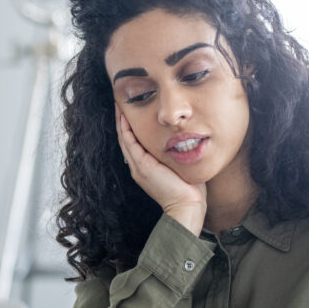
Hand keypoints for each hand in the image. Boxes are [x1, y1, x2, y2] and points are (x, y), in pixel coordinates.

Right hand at [116, 105, 206, 234]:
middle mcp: (138, 166)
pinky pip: (129, 142)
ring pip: (125, 138)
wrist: (186, 205)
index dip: (131, 126)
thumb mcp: (181, 166)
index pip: (135, 142)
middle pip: (126, 138)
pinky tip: (124, 116)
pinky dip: (125, 128)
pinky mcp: (141, 165)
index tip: (131, 111)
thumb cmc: (189, 189)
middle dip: (123, 120)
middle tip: (120, 102)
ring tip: (119, 104)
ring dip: (121, 121)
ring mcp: (138, 166)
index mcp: (146, 167)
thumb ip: (178, 154)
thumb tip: (187, 141)